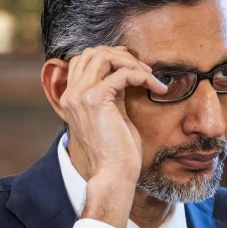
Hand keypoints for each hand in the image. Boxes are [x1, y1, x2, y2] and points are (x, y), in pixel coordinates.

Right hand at [49, 46, 167, 226]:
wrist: (113, 174)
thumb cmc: (117, 151)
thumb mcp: (111, 114)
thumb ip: (111, 93)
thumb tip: (125, 74)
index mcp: (72, 98)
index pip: (83, 61)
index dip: (109, 57)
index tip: (133, 68)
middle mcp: (71, 94)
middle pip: (91, 53)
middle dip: (120, 55)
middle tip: (143, 70)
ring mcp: (80, 96)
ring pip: (103, 56)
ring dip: (130, 62)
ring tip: (149, 76)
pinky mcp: (95, 99)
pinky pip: (122, 73)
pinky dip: (142, 76)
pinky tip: (156, 88)